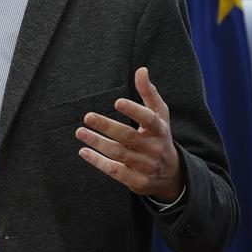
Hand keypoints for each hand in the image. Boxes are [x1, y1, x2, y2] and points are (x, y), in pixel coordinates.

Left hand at [75, 67, 183, 202]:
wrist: (172, 175)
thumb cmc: (159, 137)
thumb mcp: (160, 116)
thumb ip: (149, 93)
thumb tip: (141, 70)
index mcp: (160, 130)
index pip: (148, 119)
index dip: (134, 110)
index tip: (117, 102)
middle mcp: (154, 148)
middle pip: (128, 136)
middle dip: (107, 126)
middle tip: (87, 116)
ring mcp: (146, 166)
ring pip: (119, 154)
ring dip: (97, 143)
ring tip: (80, 132)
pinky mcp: (136, 181)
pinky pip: (115, 171)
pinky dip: (98, 162)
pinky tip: (84, 151)